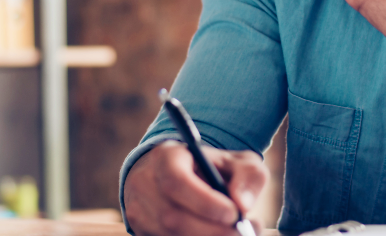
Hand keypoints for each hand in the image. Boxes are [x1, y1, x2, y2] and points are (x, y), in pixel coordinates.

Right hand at [123, 141, 267, 235]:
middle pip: (171, 216)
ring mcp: (138, 211)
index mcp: (165, 157)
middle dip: (211, 230)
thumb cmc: (213, 169)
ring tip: (236, 233)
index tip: (233, 213)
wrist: (183, 177)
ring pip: (170, 235)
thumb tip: (242, 204)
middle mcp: (144, 183)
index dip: (204, 202)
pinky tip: (216, 235)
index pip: (176, 181)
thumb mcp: (237, 161)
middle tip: (242, 232)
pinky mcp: (140, 231)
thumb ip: (247, 176)